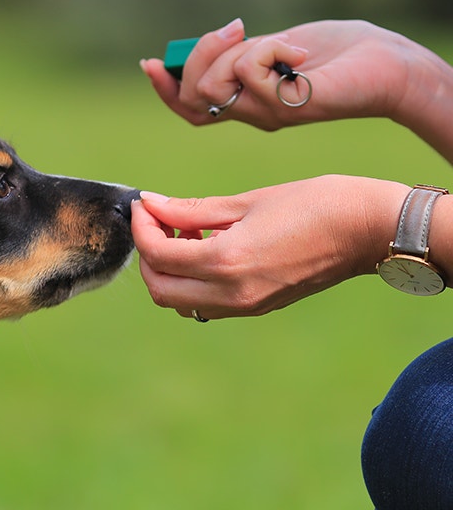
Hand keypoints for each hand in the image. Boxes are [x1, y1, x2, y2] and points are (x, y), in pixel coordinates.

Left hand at [131, 176, 408, 319]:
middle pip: (160, 289)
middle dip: (148, 254)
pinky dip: (190, 281)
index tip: (143, 204)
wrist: (367, 231)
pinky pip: (204, 304)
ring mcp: (244, 307)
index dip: (141, 227)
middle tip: (158, 220)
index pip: (158, 255)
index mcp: (227, 262)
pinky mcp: (255, 308)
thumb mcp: (248, 201)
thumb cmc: (314, 204)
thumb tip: (151, 204)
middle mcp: (231, 294)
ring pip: (179, 301)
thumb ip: (192, 209)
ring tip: (184, 233)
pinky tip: (205, 248)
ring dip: (167, 270)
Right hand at [142, 19, 414, 129]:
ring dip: (236, 52)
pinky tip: (299, 54)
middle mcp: (250, 115)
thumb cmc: (332, 55)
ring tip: (277, 44)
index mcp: (244, 102)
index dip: (165, 90)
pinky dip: (271, 47)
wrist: (383, 66)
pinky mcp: (284, 107)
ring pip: (212, 87)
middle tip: (235, 30)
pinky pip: (250, 71)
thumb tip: (211, 45)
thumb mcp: (274, 48)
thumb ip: (241, 54)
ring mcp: (266, 115)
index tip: (150, 64)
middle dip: (200, 55)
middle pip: (193, 97)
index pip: (190, 109)